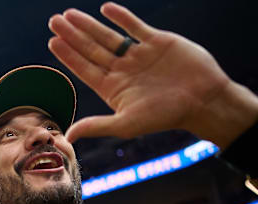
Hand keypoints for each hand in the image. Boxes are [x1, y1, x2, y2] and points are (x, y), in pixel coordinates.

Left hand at [48, 2, 257, 147]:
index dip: (68, 55)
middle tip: (54, 21)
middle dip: (72, 35)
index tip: (52, 41)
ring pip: (108, 36)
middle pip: (91, 49)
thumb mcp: (126, 124)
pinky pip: (135, 27)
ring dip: (89, 25)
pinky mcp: (158, 42)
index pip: (84, 68)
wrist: (204, 100)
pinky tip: (105, 8)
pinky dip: (121, 17)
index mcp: (113, 88)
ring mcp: (139, 55)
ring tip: (70, 14)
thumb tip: (68, 136)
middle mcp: (123, 71)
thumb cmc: (166, 116)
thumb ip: (96, 126)